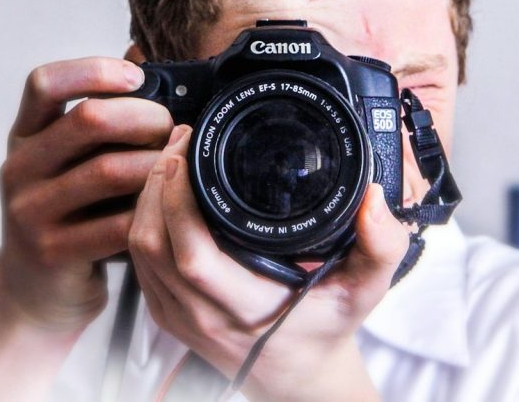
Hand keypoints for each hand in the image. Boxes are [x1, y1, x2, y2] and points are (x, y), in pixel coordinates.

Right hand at [0, 57, 173, 331]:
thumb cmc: (71, 213)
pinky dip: (150, 211)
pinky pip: (117, 223)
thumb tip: (141, 56)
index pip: (44, 82)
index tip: (136, 77)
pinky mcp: (52, 252)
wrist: (38, 291)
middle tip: (172, 129)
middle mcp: (20, 168)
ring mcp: (31, 212)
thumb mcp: (71, 161)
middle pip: (89, 120)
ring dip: (157, 165)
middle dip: (145, 117)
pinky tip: (165, 209)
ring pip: (110, 170)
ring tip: (177, 167)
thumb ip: (100, 117)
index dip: (94, 70)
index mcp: (25, 135)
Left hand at [128, 126, 409, 401]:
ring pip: (137, 248)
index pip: (190, 254)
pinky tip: (163, 191)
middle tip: (181, 141)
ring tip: (173, 156)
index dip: (177, 200)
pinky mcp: (165, 313)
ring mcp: (178, 318)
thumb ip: (381, 246)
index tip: (188, 154)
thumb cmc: (326, 329)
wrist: (299, 377)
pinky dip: (143, 218)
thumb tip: (373, 199)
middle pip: (151, 242)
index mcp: (246, 308)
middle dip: (157, 182)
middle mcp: (203, 316)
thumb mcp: (365, 290)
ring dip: (146, 197)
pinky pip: (138, 260)